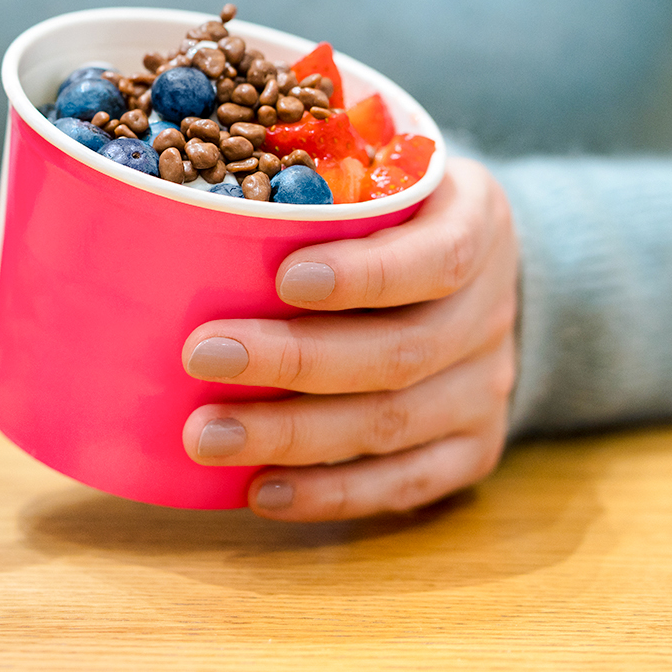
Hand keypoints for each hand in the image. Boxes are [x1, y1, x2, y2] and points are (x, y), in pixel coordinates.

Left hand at [180, 157, 517, 520]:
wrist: (477, 280)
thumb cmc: (394, 218)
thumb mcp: (383, 176)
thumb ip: (319, 183)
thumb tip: (180, 193)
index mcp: (476, 225)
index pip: (437, 258)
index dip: (364, 275)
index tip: (283, 277)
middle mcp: (491, 311)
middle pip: (400, 350)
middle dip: (293, 360)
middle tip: (200, 355)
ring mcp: (487, 387)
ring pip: (393, 423)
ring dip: (294, 436)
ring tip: (207, 434)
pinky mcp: (473, 448)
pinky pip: (405, 484)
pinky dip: (332, 495)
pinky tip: (261, 491)